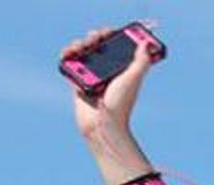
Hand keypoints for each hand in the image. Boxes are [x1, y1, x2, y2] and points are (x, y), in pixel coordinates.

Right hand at [60, 26, 157, 143]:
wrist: (102, 125)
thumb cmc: (120, 105)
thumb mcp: (133, 79)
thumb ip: (141, 61)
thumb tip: (146, 43)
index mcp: (121, 67)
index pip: (116, 43)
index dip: (113, 34)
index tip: (110, 31)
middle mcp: (106, 70)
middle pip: (97, 44)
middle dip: (95, 36)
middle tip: (96, 39)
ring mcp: (91, 75)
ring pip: (82, 51)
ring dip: (79, 43)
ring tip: (81, 47)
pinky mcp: (77, 82)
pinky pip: (69, 64)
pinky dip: (67, 56)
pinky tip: (69, 54)